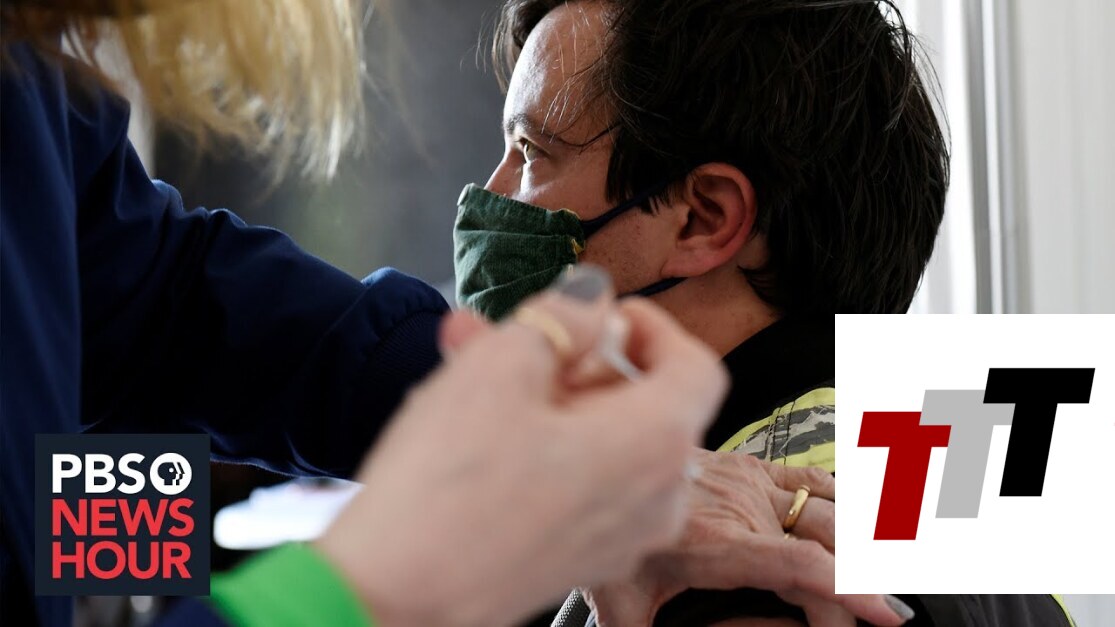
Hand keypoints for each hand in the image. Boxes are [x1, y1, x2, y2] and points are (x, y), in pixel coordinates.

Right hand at [316, 266, 728, 626]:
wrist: (395, 595)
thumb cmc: (448, 487)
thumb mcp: (501, 366)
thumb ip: (562, 317)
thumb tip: (592, 299)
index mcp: (655, 443)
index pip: (696, 365)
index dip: (652, 325)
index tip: (602, 312)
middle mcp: (656, 498)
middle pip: (639, 401)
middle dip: (571, 356)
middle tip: (508, 330)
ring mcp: (620, 537)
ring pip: (599, 439)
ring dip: (543, 393)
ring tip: (470, 363)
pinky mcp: (579, 559)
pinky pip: (578, 480)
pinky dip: (541, 442)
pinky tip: (474, 422)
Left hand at [583, 451, 912, 626]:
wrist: (600, 462)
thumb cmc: (610, 530)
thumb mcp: (619, 603)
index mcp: (717, 541)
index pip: (803, 564)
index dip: (850, 589)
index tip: (885, 615)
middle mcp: (743, 505)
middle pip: (829, 544)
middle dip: (857, 585)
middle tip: (863, 619)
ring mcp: (751, 481)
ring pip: (831, 509)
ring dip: (862, 543)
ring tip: (881, 577)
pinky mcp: (752, 465)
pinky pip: (814, 478)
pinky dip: (844, 502)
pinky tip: (859, 527)